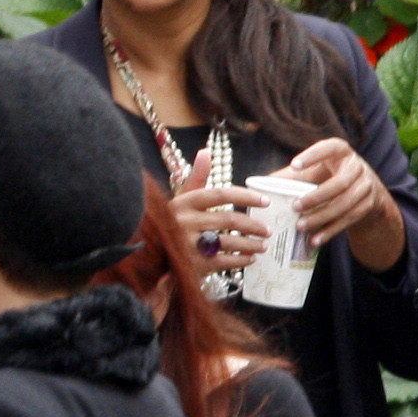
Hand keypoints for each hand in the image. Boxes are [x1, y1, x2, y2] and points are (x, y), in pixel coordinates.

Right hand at [171, 147, 269, 271]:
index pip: (221, 195)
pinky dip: (240, 261)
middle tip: (268, 229)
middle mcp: (185, 222)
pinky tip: (249, 259)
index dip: (246, 196)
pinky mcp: (191, 264)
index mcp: (184, 203)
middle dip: (253, 225)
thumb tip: (206, 152)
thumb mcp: (179, 200)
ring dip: (251, 245)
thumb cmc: (170, 223)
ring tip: (263, 246)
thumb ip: (196, 178)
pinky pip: (223, 262)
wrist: (149, 254)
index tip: (265, 201)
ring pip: (229, 242)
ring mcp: (188, 244)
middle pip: (229, 220)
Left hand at [281, 138, 404, 271]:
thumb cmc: (328, 177)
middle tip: (294, 207)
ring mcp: (365, 186)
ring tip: (300, 226)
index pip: (330, 148)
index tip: (294, 165)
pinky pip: (349, 219)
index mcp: (340, 152)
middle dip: (316, 196)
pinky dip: (330, 230)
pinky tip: (314, 240)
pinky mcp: (368, 205)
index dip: (313, 155)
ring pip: (345, 203)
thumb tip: (258, 185)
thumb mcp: (314, 171)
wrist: (365, 191)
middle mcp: (356, 166)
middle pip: (339, 182)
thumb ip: (290, 176)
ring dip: (322, 217)